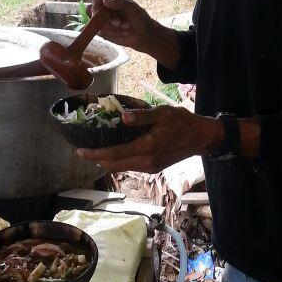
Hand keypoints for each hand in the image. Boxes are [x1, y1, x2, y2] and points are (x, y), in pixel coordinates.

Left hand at [77, 105, 218, 172]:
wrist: (201, 138)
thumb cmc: (182, 122)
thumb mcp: (162, 113)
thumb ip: (142, 116)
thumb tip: (122, 117)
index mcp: (147, 148)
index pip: (114, 154)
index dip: (95, 153)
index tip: (80, 150)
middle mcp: (146, 162)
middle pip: (114, 165)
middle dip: (96, 159)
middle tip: (81, 151)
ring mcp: (150, 167)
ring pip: (121, 167)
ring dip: (106, 161)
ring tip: (94, 151)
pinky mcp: (153, 167)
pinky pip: (130, 166)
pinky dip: (118, 161)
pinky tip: (113, 152)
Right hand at [89, 0, 180, 68]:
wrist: (143, 33)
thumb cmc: (139, 18)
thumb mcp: (132, 8)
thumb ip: (120, 2)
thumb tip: (105, 0)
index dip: (98, 6)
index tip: (105, 13)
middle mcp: (103, 6)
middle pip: (94, 12)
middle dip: (108, 20)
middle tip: (121, 23)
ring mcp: (101, 18)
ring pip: (97, 24)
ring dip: (112, 28)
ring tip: (126, 27)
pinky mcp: (102, 30)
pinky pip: (100, 33)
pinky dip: (112, 34)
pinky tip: (122, 33)